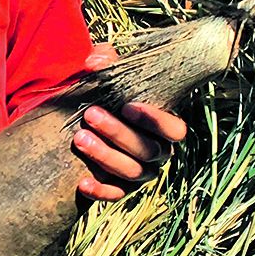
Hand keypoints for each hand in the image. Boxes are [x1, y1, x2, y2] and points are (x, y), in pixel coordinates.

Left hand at [72, 43, 187, 201]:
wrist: (82, 123)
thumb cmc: (103, 96)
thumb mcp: (105, 78)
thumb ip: (105, 64)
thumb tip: (95, 60)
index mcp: (162, 126)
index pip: (175, 130)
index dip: (155, 120)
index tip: (127, 106)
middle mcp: (156, 152)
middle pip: (148, 150)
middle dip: (118, 132)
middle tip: (90, 115)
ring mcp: (140, 173)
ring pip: (133, 172)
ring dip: (106, 156)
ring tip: (79, 138)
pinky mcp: (121, 189)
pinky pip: (116, 196)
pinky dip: (101, 191)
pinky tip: (81, 182)